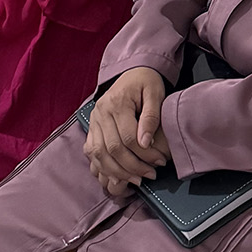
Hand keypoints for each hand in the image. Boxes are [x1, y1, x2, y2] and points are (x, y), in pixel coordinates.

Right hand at [83, 67, 169, 198]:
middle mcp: (101, 112)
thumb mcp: (155, 93)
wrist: (133, 72)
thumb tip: (145, 142)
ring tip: (136, 179)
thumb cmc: (147, 83)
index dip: (145, 154)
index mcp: (117, 102)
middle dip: (133, 167)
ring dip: (117, 171)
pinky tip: (117, 175)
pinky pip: (91, 152)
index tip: (160, 161)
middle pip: (112, 149)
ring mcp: (93, 120)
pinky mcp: (91, 128)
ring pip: (99, 154)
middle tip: (150, 174)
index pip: (129, 137)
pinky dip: (103, 167)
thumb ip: (151, 116)